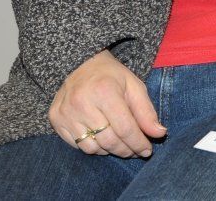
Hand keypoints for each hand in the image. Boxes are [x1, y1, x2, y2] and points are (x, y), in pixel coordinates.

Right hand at [49, 50, 166, 157]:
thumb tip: (159, 134)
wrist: (80, 64)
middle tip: (136, 151)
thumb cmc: (111, 76)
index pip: (125, 129)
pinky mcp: (55, 119)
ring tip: (120, 144)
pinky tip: (102, 138)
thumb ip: (147, 111)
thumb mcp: (134, 86)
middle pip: (109, 141)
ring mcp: (66, 112)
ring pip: (92, 148)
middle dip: (126, 150)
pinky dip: (93, 147)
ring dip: (110, 151)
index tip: (147, 150)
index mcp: (105, 91)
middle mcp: (82, 103)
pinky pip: (77, 145)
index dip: (139, 143)